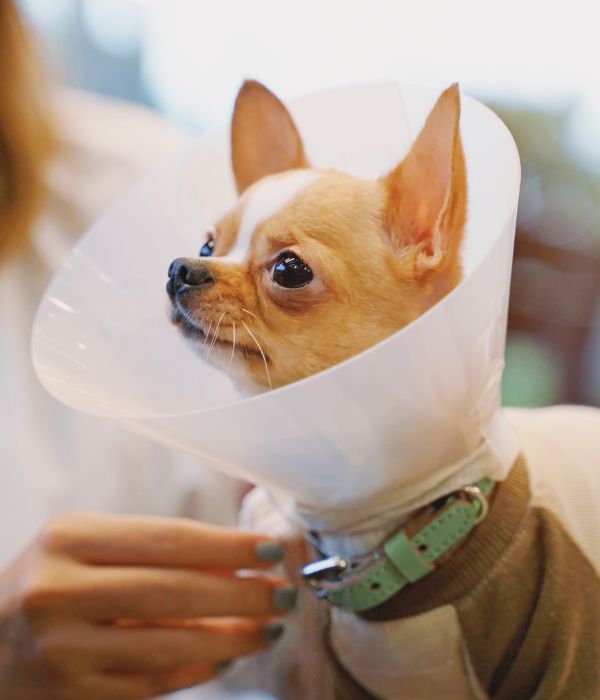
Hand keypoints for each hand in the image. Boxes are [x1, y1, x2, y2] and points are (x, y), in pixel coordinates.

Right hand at [0, 513, 294, 699]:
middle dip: (242, 593)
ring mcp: (63, 650)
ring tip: (270, 626)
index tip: (272, 549)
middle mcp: (59, 591)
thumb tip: (240, 556)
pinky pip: (153, 683)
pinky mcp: (74, 696)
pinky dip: (200, 670)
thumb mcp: (93, 546)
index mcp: (68, 538)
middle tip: (284, 593)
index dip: (229, 544)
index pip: (168, 538)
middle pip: (174, 591)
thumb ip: (158, 549)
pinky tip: (229, 655)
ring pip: (170, 644)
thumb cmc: (54, 579)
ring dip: (232, 636)